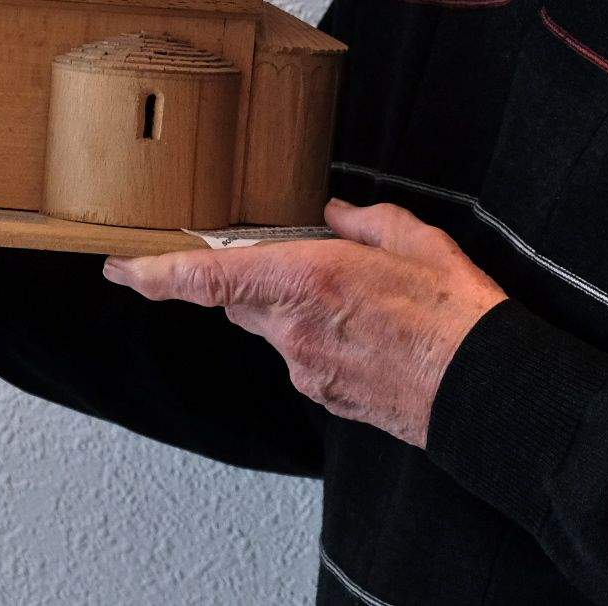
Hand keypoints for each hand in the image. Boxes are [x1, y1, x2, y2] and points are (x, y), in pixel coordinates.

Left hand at [101, 198, 506, 447]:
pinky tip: (368, 329)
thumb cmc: (454, 314)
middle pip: (238, 298)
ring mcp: (306, 367)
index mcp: (308, 279)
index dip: (157, 275)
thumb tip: (336, 213)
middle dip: (254, 276)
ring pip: (272, 327)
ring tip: (360, 298)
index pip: (209, 279)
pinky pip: (301, 355)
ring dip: (295, 307)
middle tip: (297, 257)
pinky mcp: (323, 394)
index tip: (123, 268)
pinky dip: (320, 336)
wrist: (485, 390)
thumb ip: (364, 221)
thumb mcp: (415, 239)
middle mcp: (294, 328)